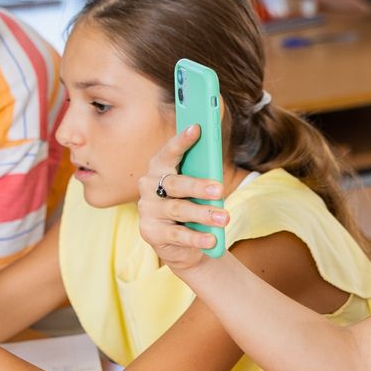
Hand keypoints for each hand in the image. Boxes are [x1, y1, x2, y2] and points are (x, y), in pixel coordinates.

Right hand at [136, 125, 230, 272]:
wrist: (183, 242)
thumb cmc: (193, 205)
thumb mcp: (198, 189)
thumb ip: (203, 174)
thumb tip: (217, 168)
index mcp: (160, 168)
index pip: (169, 152)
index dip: (182, 140)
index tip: (197, 128)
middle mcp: (149, 186)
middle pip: (175, 184)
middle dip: (198, 186)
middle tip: (220, 190)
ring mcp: (147, 209)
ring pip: (177, 209)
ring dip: (203, 214)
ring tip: (223, 218)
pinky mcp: (150, 232)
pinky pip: (176, 234)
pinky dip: (196, 237)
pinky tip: (212, 238)